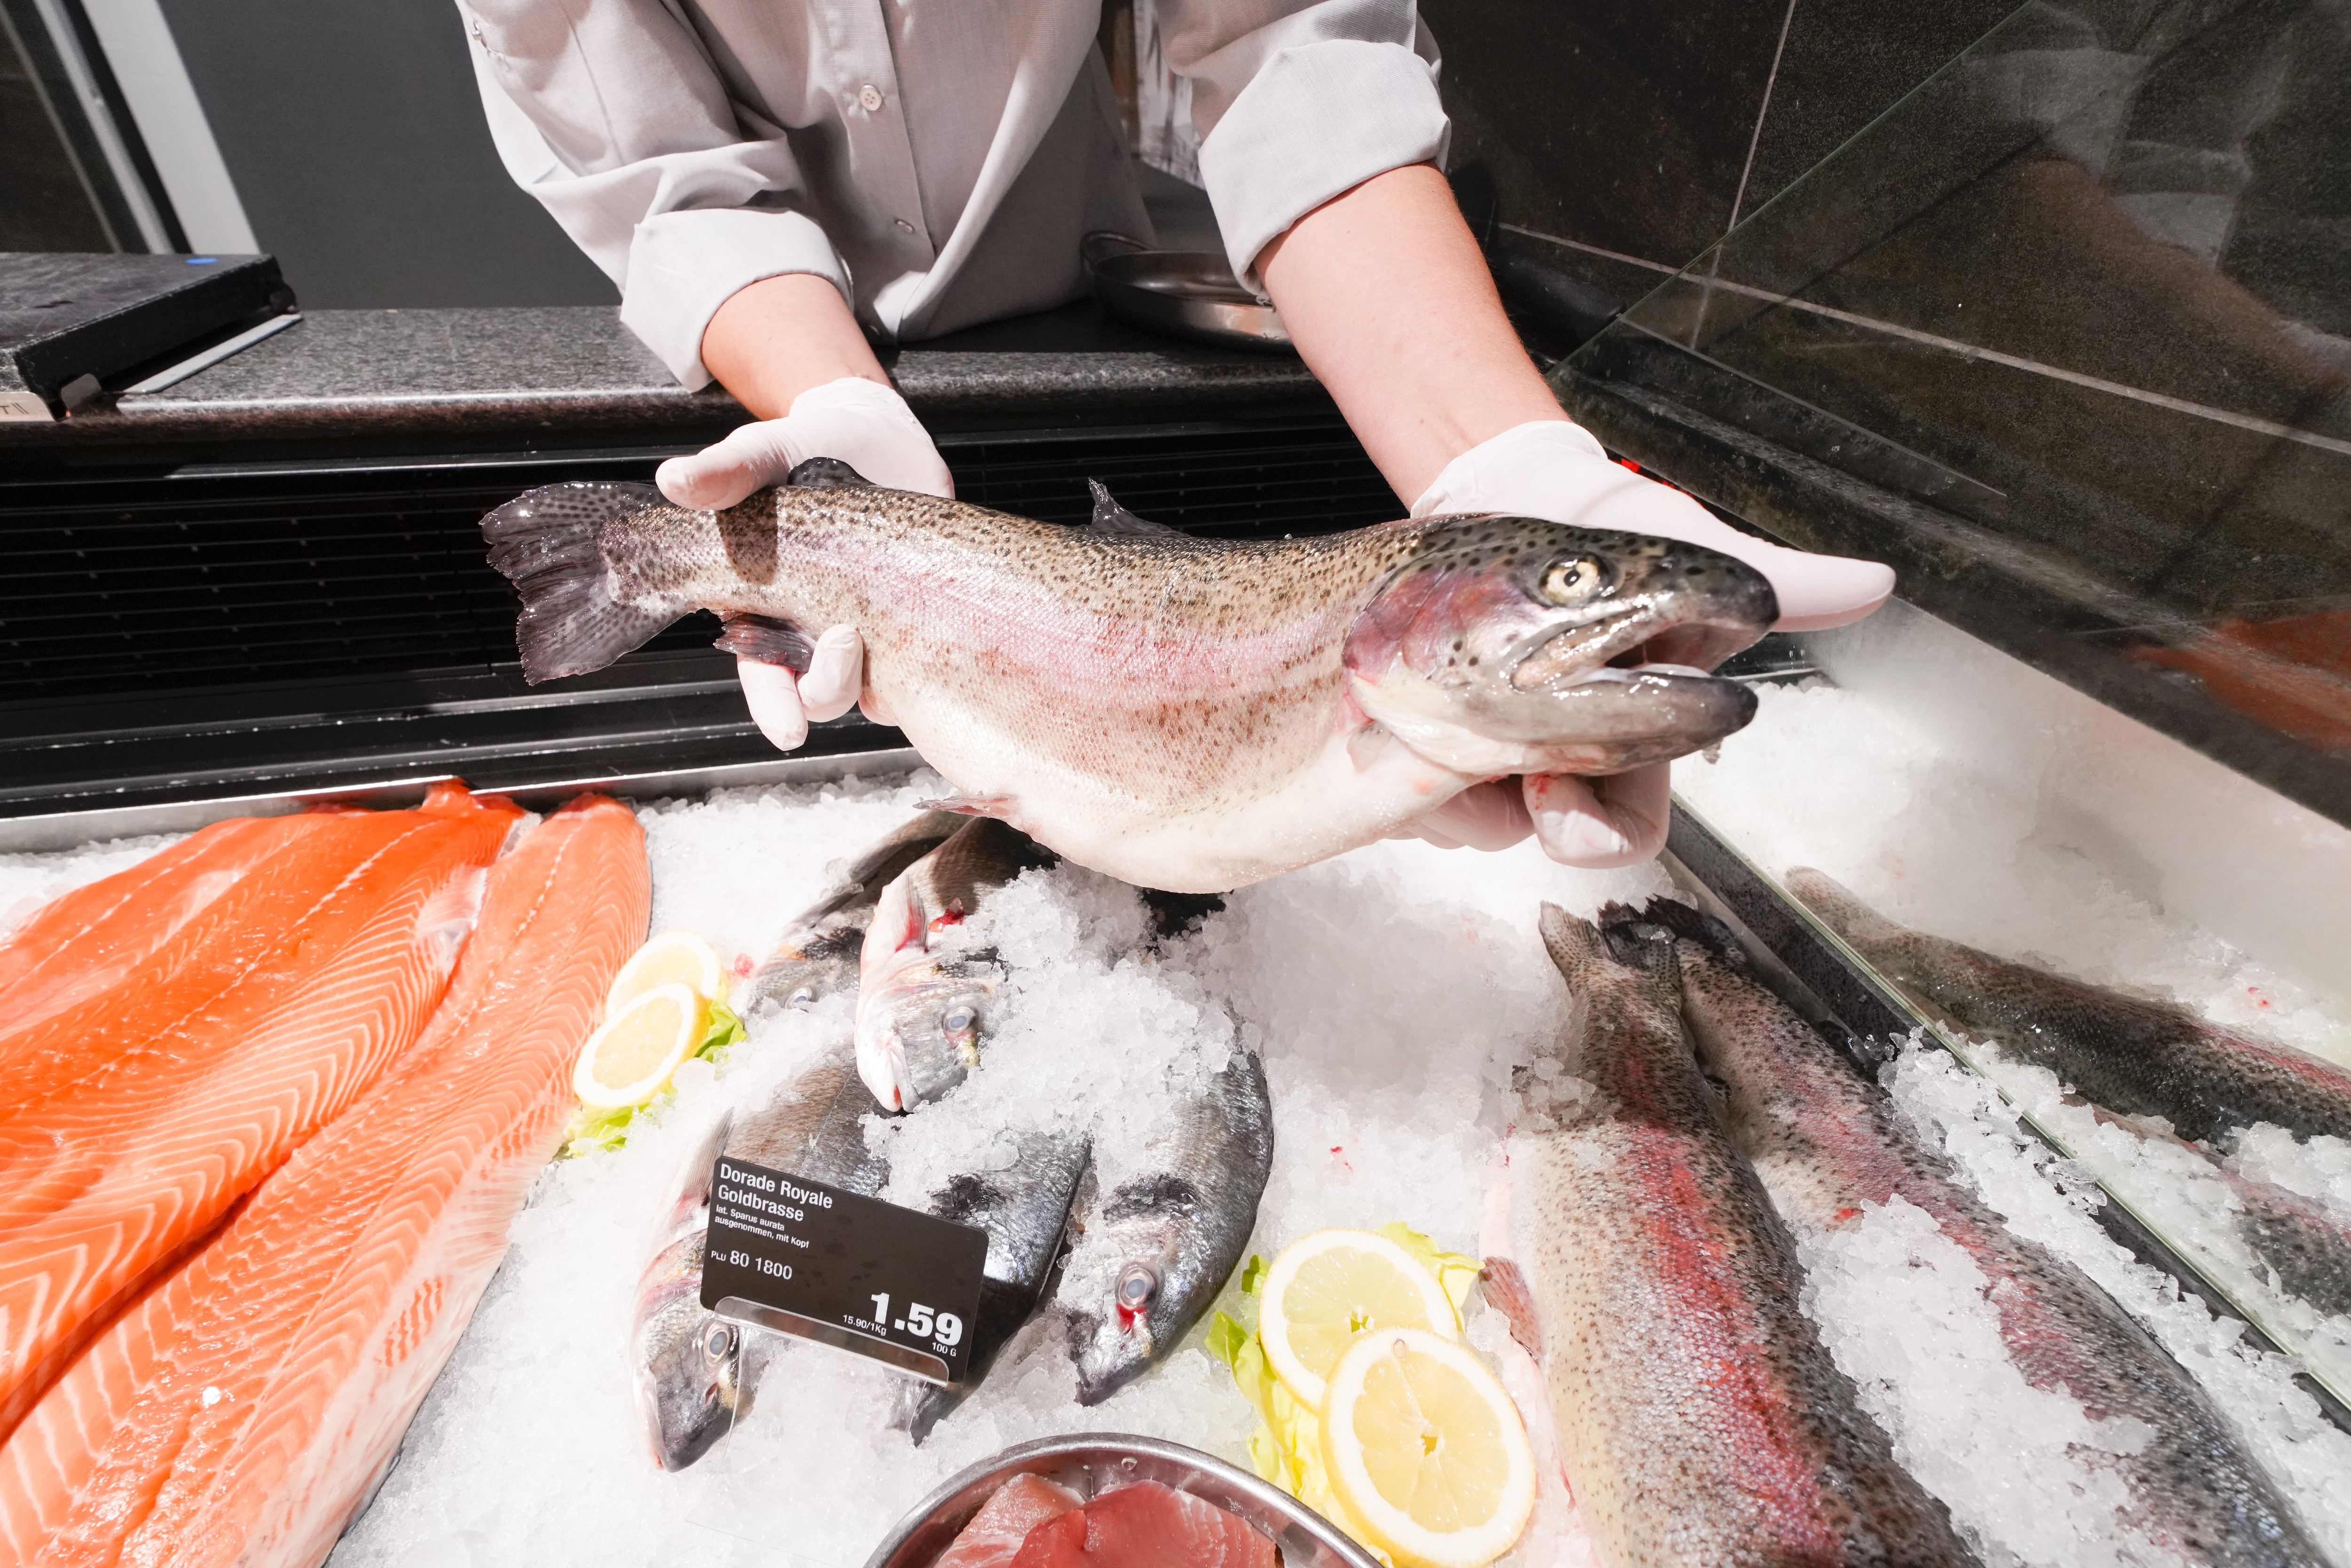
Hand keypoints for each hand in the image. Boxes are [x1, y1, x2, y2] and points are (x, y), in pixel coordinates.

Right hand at [656, 377, 952, 749]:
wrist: (870, 434)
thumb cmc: (800, 452)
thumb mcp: (763, 456)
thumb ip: (726, 472)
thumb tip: (674, 480)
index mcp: (764, 606)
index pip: (763, 674)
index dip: (774, 704)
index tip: (788, 730)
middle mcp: (812, 628)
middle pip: (818, 693)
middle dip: (828, 686)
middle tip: (845, 641)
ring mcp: (866, 625)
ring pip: (871, 688)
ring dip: (874, 675)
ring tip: (871, 628)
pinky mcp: (913, 615)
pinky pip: (921, 660)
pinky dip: (924, 658)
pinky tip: (924, 630)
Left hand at [1395, 418, 1880, 866]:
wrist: (1510, 492)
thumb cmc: (1606, 533)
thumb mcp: (1685, 554)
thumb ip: (1779, 582)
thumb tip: (1875, 584)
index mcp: (1632, 742)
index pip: (1626, 830)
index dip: (1598, 828)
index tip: (1562, 783)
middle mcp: (1564, 764)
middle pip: (1545, 840)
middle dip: (1518, 808)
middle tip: (1494, 758)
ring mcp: (1491, 762)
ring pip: (1470, 821)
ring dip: (1450, 776)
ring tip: (1439, 702)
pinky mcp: (1422, 745)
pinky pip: (1406, 794)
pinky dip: (1398, 760)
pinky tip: (1398, 705)